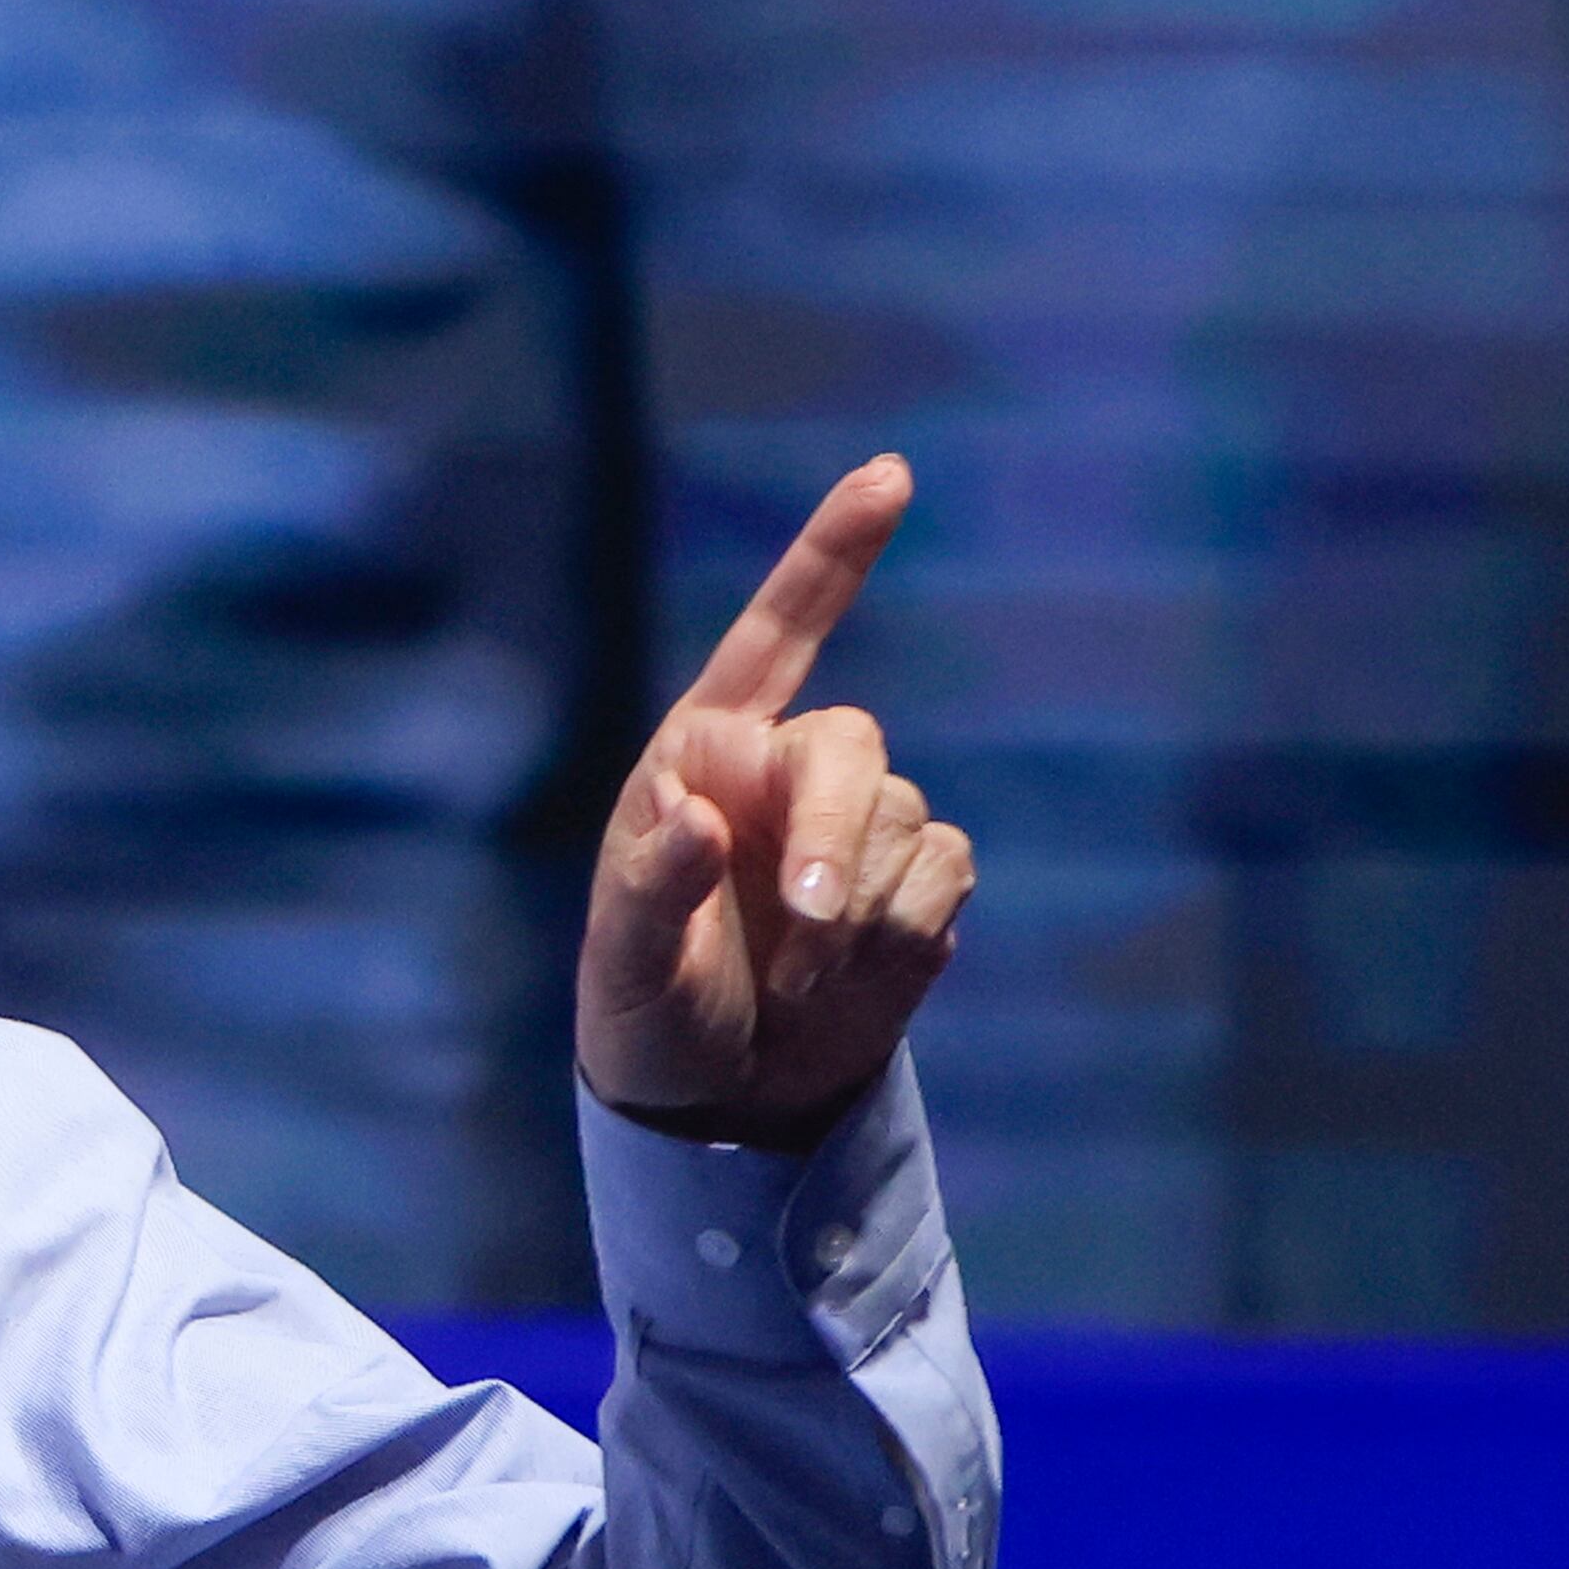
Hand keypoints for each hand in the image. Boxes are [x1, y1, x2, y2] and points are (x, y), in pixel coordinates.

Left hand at [576, 456, 977, 1148]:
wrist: (721, 1094)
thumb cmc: (647, 1012)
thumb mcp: (623, 963)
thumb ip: (654, 887)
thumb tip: (702, 820)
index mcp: (701, 757)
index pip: (774, 636)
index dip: (830, 553)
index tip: (889, 474)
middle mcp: (785, 772)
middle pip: (852, 748)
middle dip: (835, 834)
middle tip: (807, 925)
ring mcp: (858, 824)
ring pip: (905, 820)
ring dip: (856, 909)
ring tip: (794, 975)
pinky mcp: (917, 881)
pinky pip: (944, 872)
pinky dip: (900, 931)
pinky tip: (853, 972)